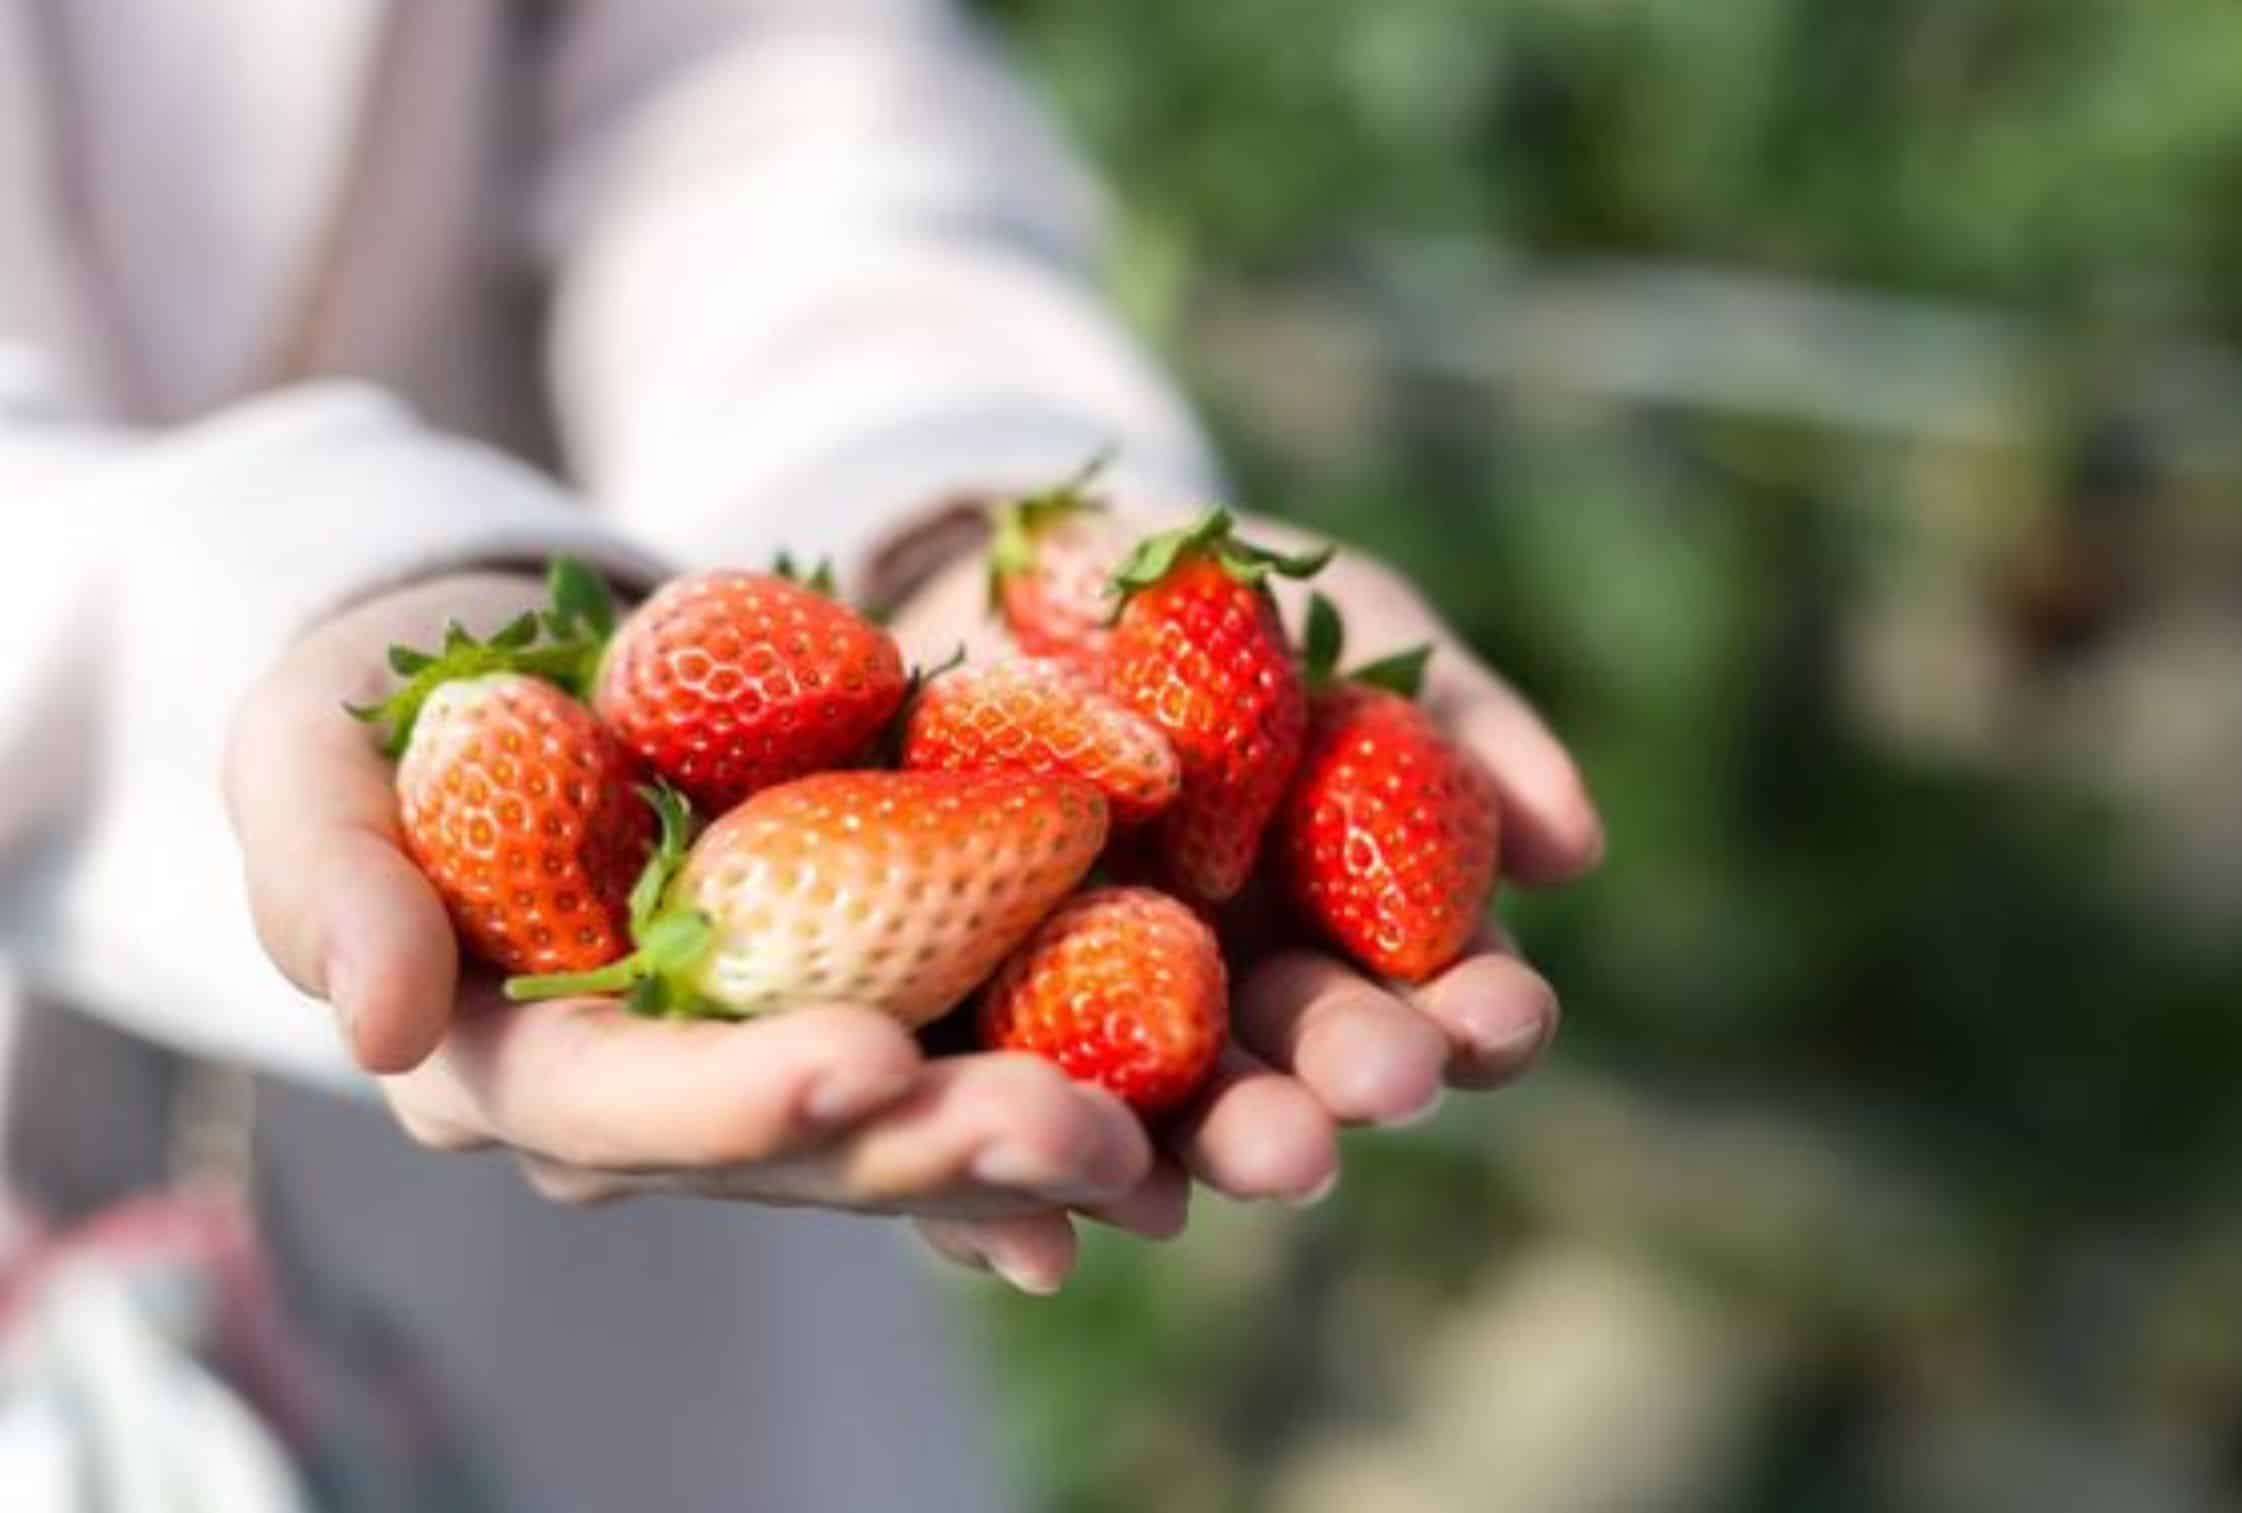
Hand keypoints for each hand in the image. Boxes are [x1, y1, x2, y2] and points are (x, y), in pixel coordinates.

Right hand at [223, 572, 1187, 1270]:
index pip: (616, 1111)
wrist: (501, 662)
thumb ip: (325, 882)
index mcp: (510, 1067)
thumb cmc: (374, 704)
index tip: (862, 1068)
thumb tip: (376, 1025)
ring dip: (1032, 1136)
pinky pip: (965, 1049)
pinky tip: (1167, 1124)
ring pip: (906, 1126)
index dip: (736, 1101)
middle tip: (1085, 1136)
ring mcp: (768, 1054)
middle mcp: (655, 1102)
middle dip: (938, 1149)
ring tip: (1162, 1145)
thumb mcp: (302, 759)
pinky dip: (1060, 1078)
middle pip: (799, 1151)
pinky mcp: (861, 991)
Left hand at [887, 512, 1602, 1289]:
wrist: (992, 572)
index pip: (1437, 998)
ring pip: (1149, 1126)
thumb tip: (1577, 851)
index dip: (1476, 1015)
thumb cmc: (1208, 605)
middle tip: (1353, 1104)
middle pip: (1292, 1079)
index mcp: (1343, 930)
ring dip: (1181, 1164)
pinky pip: (982, 1133)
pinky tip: (1033, 1247)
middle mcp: (1233, 1003)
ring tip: (1187, 1190)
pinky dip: (1005, 1208)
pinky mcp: (962, 1040)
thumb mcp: (1350, 622)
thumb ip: (1462, 722)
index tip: (1497, 1016)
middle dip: (1320, 1100)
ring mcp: (1095, 1028)